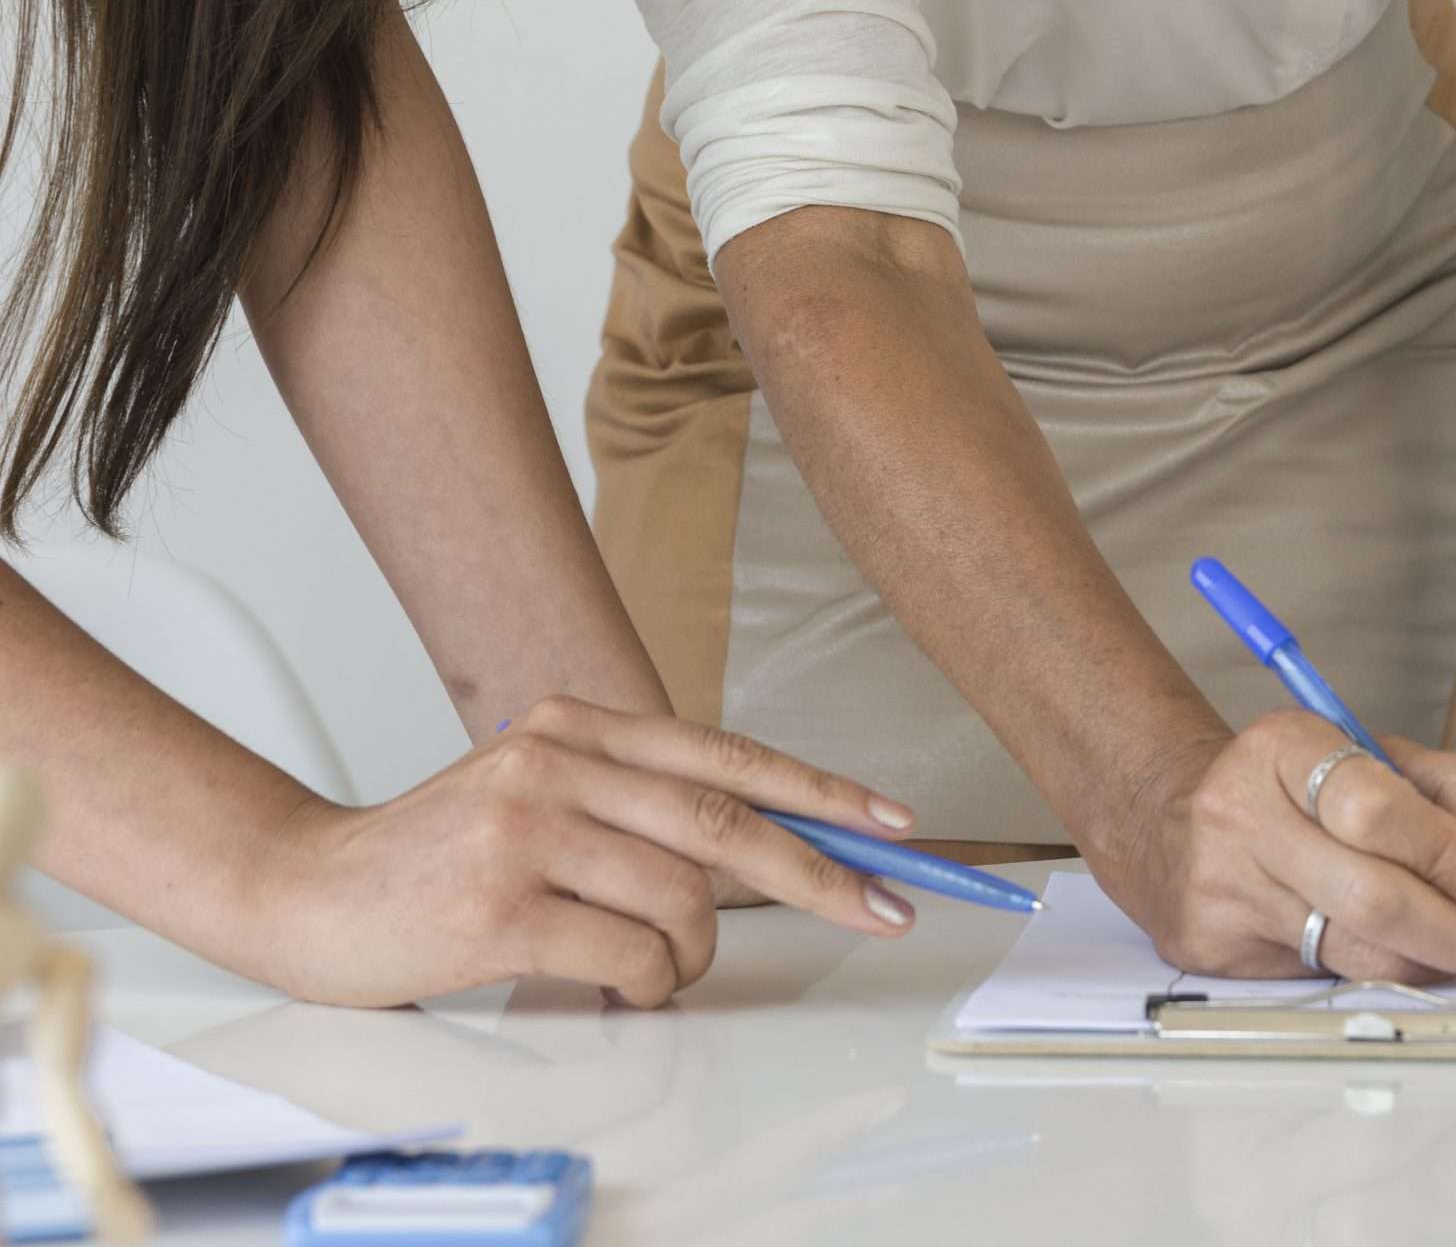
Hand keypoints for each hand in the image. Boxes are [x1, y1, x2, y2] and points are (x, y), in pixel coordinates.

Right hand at [262, 695, 920, 1007]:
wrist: (307, 891)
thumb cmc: (443, 857)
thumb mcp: (546, 796)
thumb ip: (643, 805)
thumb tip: (780, 845)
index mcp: (577, 726)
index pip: (728, 756)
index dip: (823, 792)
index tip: (895, 823)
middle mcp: (554, 763)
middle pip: (726, 824)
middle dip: (821, 875)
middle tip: (880, 910)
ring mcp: (525, 831)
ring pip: (685, 899)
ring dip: (695, 953)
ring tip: (660, 966)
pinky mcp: (499, 905)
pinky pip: (629, 953)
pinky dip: (646, 982)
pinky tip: (618, 983)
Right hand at [1096, 710, 1455, 982]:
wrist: (1176, 828)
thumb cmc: (1294, 792)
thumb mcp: (1374, 757)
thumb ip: (1452, 789)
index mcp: (1284, 747)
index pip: (1377, 807)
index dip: (1449, 854)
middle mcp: (1240, 813)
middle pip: (1370, 894)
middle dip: (1451, 926)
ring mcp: (1221, 885)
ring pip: (1353, 948)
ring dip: (1426, 957)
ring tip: (1454, 946)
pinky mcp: (1214, 946)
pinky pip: (1325, 973)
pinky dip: (1378, 968)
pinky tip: (1391, 950)